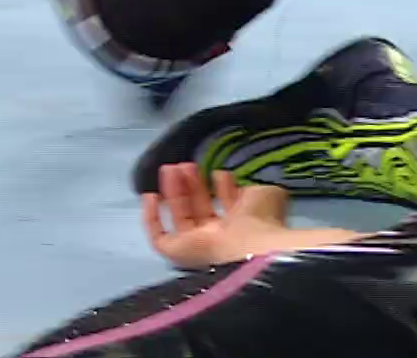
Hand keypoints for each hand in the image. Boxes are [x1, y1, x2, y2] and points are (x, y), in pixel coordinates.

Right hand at [141, 163, 295, 269]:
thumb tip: (243, 186)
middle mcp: (220, 236)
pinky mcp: (177, 252)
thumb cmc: (263, 219)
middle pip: (200, 208)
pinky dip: (151, 217)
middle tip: (186, 165)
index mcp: (244, 224)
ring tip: (171, 168)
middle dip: (192, 184)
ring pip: (180, 217)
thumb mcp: (267, 194)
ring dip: (174, 191)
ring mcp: (198, 244)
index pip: (227, 205)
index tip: (216, 172)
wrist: (252, 245)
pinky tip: (150, 195)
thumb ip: (254, 189)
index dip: (221, 187)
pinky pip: (158, 237)